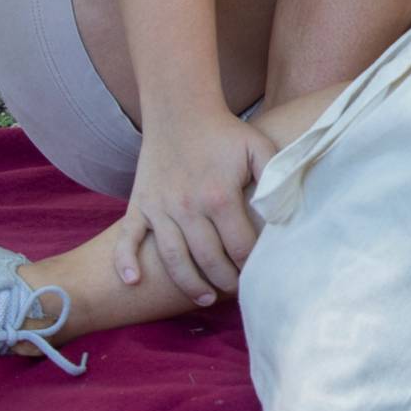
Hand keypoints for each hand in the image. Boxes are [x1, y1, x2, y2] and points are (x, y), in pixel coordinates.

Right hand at [112, 108, 275, 304]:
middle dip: (226, 281)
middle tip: (237, 291)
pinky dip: (125, 262)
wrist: (181, 111)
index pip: (240, 246)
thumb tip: (285, 214)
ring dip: (189, 283)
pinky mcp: (139, 205)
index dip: (252, 265)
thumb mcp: (259, 149)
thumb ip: (276, 178)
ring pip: (172, 258)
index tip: (261, 274)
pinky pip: (127, 239)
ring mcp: (159, 208)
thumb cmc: (225, 134)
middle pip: (208, 259)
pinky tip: (133, 282)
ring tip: (205, 298)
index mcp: (219, 196)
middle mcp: (187, 207)